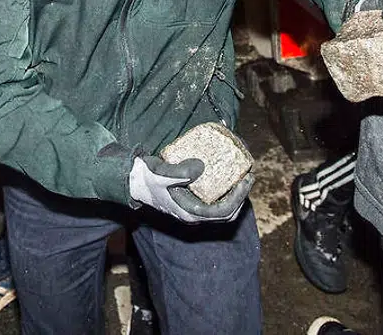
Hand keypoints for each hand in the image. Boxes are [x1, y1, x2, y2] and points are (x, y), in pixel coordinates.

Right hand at [128, 155, 253, 223]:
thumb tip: (201, 167)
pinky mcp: (192, 201)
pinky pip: (215, 200)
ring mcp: (194, 209)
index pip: (224, 211)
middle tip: (248, 175)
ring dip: (235, 194)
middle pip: (228, 212)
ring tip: (242, 175)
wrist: (134, 181)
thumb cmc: (147, 178)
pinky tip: (227, 176)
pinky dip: (225, 191)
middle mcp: (195, 215)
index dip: (239, 197)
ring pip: (223, 208)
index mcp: (190, 213)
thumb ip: (180, 172)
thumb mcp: (162, 173)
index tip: (246, 179)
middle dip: (241, 195)